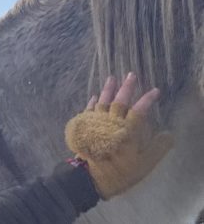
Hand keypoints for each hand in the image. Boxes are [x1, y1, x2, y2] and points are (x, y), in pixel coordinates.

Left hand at [64, 73, 173, 199]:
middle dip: (127, 87)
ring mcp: (96, 123)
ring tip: (112, 78)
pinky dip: (92, 102)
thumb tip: (169, 134)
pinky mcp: (85, 127)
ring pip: (103, 102)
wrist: (90, 179)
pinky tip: (94, 96)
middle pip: (119, 102)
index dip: (147, 100)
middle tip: (131, 74)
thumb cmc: (119, 172)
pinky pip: (88, 110)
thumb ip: (158, 148)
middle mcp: (111, 123)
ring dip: (107, 90)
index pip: (139, 111)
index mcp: (127, 131)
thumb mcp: (144, 164)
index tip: (155, 90)